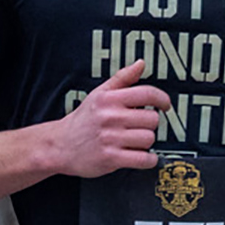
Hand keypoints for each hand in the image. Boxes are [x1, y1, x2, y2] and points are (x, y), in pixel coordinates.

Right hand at [43, 60, 168, 178]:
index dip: (162, 99)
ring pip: (149, 139)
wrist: (59, 146)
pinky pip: (143, 159)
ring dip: (145, 142)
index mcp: (109, 99)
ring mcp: (110, 138)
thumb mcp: (99, 94)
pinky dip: (148, 160)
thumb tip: (140, 64)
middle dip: (148, 124)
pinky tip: (142, 157)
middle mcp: (110, 117)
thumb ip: (122, 78)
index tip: (165, 105)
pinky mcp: (110, 158)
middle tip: (138, 127)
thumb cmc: (83, 120)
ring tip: (133, 142)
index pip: (147, 94)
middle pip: (152, 119)